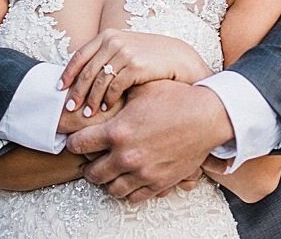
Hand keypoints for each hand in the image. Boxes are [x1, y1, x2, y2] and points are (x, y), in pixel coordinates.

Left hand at [59, 29, 211, 115]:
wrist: (178, 58)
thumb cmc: (149, 58)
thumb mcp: (125, 51)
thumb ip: (106, 58)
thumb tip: (81, 78)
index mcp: (107, 36)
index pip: (80, 55)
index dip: (68, 73)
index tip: (59, 89)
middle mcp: (114, 41)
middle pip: (87, 70)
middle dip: (77, 91)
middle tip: (69, 109)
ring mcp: (125, 52)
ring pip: (99, 80)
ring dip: (91, 99)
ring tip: (88, 114)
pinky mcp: (136, 65)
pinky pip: (115, 86)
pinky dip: (109, 99)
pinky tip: (107, 108)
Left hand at [66, 80, 232, 202]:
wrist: (206, 117)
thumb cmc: (175, 98)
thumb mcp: (142, 87)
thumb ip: (119, 90)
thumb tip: (103, 84)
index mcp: (118, 131)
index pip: (79, 144)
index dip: (74, 141)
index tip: (76, 139)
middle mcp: (126, 156)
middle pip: (92, 173)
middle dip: (87, 165)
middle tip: (90, 158)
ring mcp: (142, 173)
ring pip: (111, 189)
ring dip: (106, 180)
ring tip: (108, 169)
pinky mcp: (158, 183)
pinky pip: (133, 197)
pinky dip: (126, 189)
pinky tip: (127, 177)